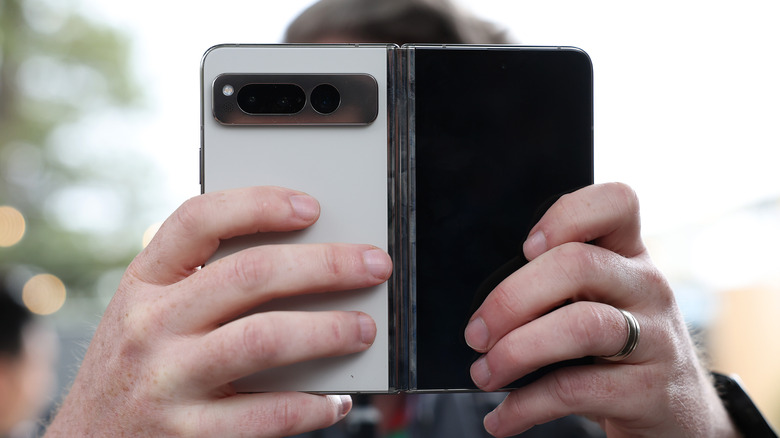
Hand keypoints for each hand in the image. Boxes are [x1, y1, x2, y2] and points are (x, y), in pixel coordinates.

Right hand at [46, 186, 391, 436]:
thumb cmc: (133, 370)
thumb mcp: (146, 314)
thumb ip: (201, 284)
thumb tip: (300, 265)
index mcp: (144, 283)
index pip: (198, 220)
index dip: (260, 204)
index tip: (311, 206)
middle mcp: (151, 325)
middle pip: (251, 275)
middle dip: (325, 265)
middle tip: (372, 265)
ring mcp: (167, 381)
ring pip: (265, 339)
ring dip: (327, 330)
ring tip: (363, 328)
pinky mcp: (188, 434)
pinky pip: (268, 413)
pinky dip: (313, 405)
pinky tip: (334, 399)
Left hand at [465, 183, 736, 436]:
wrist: (676, 414)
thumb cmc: (615, 350)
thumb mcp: (600, 303)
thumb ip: (557, 287)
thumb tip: (482, 308)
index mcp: (628, 256)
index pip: (616, 203)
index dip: (567, 215)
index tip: (526, 246)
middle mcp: (647, 288)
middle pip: (577, 266)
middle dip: (511, 298)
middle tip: (475, 333)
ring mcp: (655, 339)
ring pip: (580, 326)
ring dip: (516, 351)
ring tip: (483, 374)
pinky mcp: (650, 391)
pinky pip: (577, 390)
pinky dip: (527, 406)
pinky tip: (501, 419)